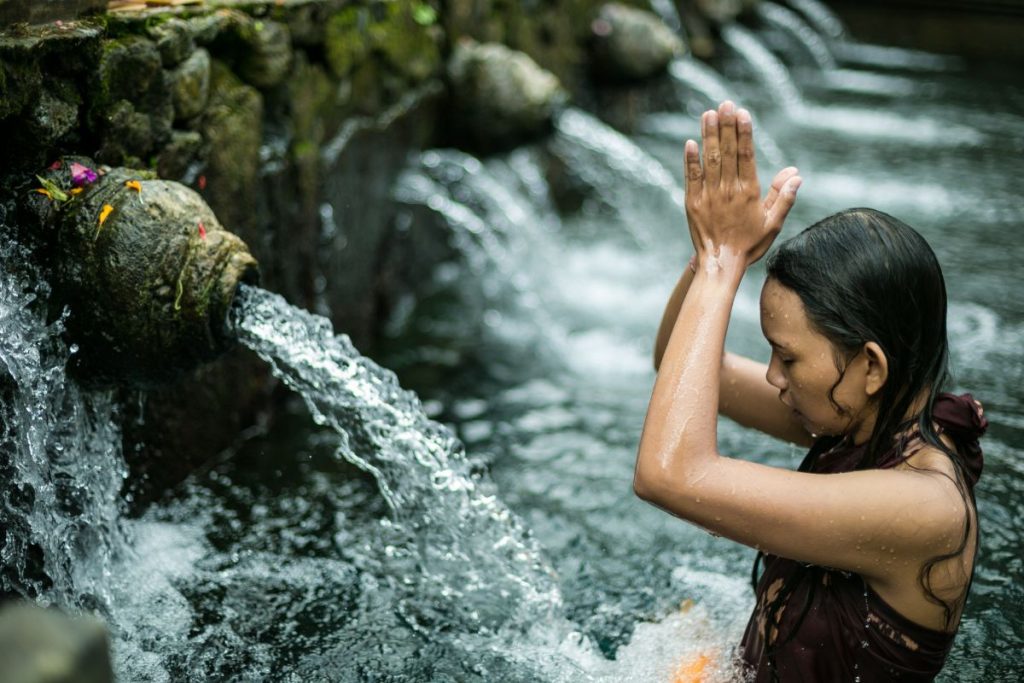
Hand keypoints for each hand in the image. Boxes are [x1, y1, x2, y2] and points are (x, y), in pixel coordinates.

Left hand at [683, 101, 801, 269]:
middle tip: (725, 103)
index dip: (744, 134)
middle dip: (726, 126)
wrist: (720, 265)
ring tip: (708, 114)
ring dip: (709, 136)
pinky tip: (691, 143)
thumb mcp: (773, 223)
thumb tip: (795, 174)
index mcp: (748, 193)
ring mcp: (708, 196)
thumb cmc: (749, 245)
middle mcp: (728, 191)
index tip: (743, 114)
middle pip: (727, 153)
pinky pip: (691, 178)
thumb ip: (784, 198)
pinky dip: (690, 160)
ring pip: (709, 161)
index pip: (746, 157)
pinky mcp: (692, 203)